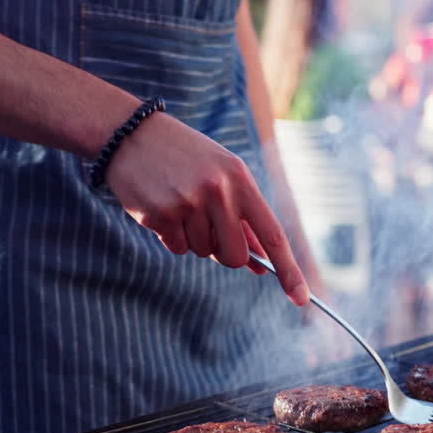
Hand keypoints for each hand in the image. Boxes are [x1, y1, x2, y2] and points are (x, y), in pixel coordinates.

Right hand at [105, 112, 309, 305]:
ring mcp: (188, 204)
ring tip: (180, 203)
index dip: (289, 270)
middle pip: (234, 256)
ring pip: (203, 252)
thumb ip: (243, 217)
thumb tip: (261, 263)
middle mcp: (218, 192)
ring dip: (193, 238)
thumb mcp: (222, 176)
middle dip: (224, 252)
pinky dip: (172, 236)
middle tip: (209, 228)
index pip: (272, 234)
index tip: (301, 298)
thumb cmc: (186, 158)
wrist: (131, 134)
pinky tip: (162, 206)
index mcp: (241, 180)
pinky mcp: (160, 215)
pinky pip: (177, 248)